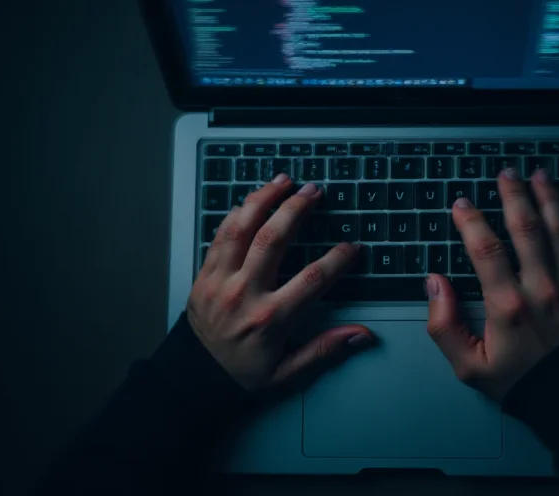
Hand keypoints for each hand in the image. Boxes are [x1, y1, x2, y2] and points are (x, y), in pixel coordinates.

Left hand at [187, 174, 372, 390]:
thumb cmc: (243, 373)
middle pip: (273, 239)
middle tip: (313, 191)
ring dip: (263, 200)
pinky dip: (236, 215)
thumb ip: (326, 350)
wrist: (195, 377)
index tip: (352, 247)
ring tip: (283, 181)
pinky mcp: (204, 275)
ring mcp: (220, 281)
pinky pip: (220, 236)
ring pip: (242, 228)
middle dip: (296, 209)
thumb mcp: (288, 373)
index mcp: (269, 318)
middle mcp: (244, 293)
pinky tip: (250, 201)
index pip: (311, 280)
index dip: (336, 260)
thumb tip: (363, 335)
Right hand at [426, 167, 558, 400]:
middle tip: (504, 174)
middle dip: (512, 195)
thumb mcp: (470, 368)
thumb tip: (434, 284)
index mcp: (508, 306)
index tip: (461, 205)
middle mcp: (542, 289)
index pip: (485, 250)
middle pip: (526, 227)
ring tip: (538, 174)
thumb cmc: (524, 384)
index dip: (470, 221)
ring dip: (547, 197)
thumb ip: (444, 326)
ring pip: (558, 228)